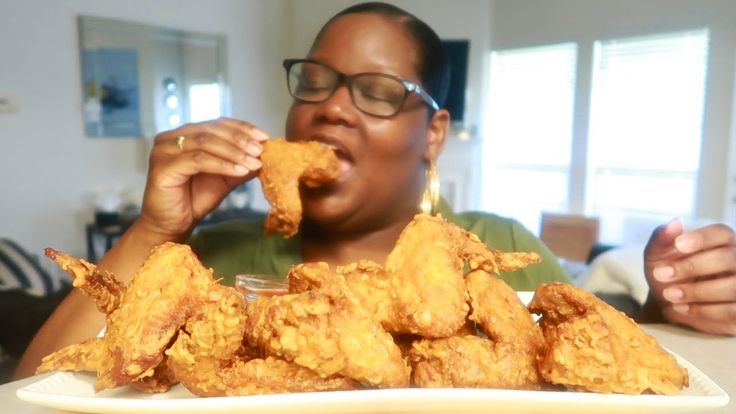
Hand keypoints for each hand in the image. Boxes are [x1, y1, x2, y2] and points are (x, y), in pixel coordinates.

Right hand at [138, 117, 267, 237]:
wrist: (171, 225)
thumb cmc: (194, 200)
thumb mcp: (224, 178)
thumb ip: (240, 163)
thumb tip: (265, 152)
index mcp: (184, 135)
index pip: (217, 124)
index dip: (242, 128)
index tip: (264, 137)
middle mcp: (170, 138)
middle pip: (212, 130)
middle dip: (240, 140)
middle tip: (261, 150)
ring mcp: (164, 150)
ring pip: (206, 143)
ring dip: (234, 152)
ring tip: (254, 162)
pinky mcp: (162, 166)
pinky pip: (198, 160)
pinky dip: (222, 164)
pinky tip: (239, 171)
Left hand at [644, 219, 735, 334]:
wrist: (668, 302)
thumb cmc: (667, 272)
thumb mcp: (657, 255)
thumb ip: (662, 238)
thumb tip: (674, 223)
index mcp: (721, 241)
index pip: (722, 233)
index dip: (702, 238)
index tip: (678, 245)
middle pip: (728, 258)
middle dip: (692, 267)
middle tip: (662, 275)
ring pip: (733, 286)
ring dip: (697, 291)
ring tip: (670, 294)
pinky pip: (732, 311)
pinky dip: (704, 311)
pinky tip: (682, 307)